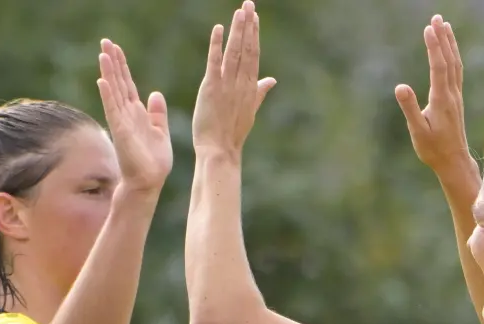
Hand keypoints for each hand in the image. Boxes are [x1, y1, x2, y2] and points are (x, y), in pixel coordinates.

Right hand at [95, 39, 172, 194]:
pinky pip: (113, 110)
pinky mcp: (121, 131)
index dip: (123, 66)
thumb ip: (157, 113)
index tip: (116, 48)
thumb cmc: (154, 162)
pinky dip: (108, 95)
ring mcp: (122, 122)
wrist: (150, 182)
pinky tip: (103, 81)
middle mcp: (127, 114)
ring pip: (113, 92)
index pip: (128, 84)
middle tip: (105, 41)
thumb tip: (155, 94)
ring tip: (103, 54)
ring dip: (108, 73)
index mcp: (138, 113)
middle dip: (113, 62)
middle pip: (118, 83)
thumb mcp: (161, 132)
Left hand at [192, 2, 277, 158]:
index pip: (253, 55)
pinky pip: (215, 62)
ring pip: (234, 52)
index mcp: (250, 87)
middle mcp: (241, 83)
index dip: (254, 35)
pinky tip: (219, 29)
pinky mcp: (211, 88)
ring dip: (238, 31)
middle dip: (248, 26)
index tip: (255, 17)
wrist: (220, 150)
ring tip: (240, 11)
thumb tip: (272, 80)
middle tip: (249, 4)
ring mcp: (227, 85)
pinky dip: (217, 45)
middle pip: (247, 49)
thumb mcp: (250, 110)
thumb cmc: (233, 133)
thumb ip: (260, 91)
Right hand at [395, 15, 473, 173]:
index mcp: (441, 99)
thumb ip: (409, 109)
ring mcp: (456, 96)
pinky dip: (453, 56)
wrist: (454, 161)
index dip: (434, 47)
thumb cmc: (433, 149)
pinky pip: (456, 72)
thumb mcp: (417, 131)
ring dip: (450, 43)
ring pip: (455, 64)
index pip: (438, 67)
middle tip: (437, 17)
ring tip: (445, 25)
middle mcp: (451, 94)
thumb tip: (400, 87)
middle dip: (443, 37)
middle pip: (449, 60)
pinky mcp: (456, 99)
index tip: (429, 28)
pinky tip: (450, 49)